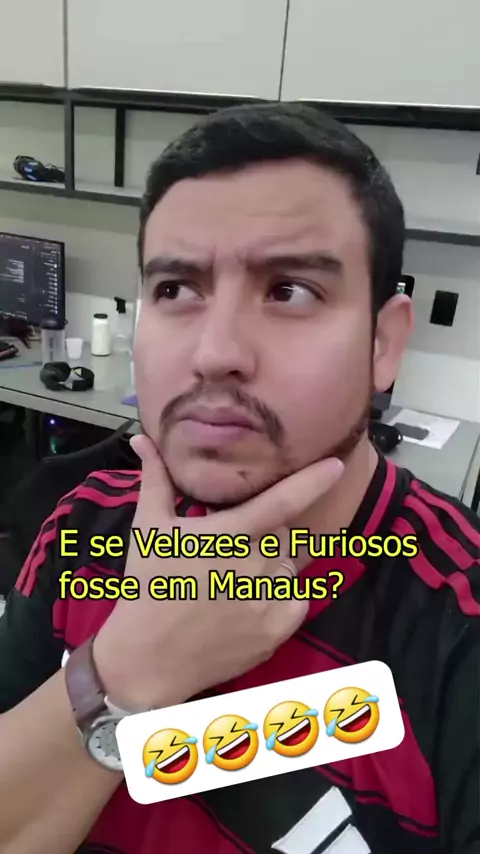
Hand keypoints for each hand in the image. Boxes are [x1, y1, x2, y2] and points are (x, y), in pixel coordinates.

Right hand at [93, 436, 343, 710]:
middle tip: (237, 543)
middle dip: (271, 529)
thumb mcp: (147, 528)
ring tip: (237, 575)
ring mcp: (270, 599)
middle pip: (286, 531)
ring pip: (290, 563)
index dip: (312, 481)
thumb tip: (142, 437)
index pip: (282, 502)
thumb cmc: (148, 586)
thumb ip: (155, 479)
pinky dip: (282, 593)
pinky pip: (296, 597)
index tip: (335, 463)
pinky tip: (249, 600)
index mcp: (228, 535)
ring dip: (274, 561)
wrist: (148, 658)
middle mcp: (256, 565)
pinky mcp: (278, 629)